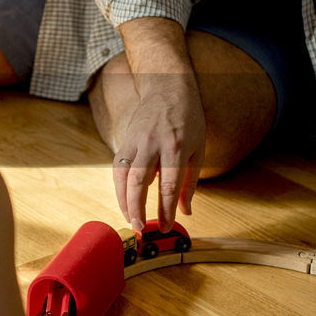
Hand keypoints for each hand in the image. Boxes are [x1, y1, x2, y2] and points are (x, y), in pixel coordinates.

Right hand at [112, 82, 205, 232]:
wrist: (167, 88)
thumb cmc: (188, 119)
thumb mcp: (198, 149)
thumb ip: (191, 182)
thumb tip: (186, 211)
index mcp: (176, 147)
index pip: (169, 185)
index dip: (166, 209)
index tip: (166, 226)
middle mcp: (153, 144)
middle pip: (140, 182)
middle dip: (137, 208)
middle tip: (140, 228)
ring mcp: (136, 140)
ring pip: (123, 176)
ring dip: (123, 200)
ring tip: (129, 219)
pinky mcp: (125, 139)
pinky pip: (118, 167)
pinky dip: (119, 187)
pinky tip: (123, 200)